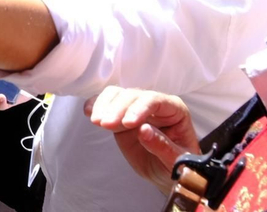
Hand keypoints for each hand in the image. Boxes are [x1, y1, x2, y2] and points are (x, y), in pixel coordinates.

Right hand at [85, 87, 200, 191]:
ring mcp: (135, 108)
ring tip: (96, 121)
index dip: (140, 108)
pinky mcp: (119, 115)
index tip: (128, 124)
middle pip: (133, 96)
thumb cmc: (177, 165)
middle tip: (106, 124)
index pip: (155, 101)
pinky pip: (106, 103)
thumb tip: (144, 130)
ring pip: (117, 95)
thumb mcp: (176, 161)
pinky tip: (88, 112)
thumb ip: (163, 146)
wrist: (165, 171)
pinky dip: (96, 105)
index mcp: (174, 110)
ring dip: (104, 105)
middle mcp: (154, 104)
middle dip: (117, 108)